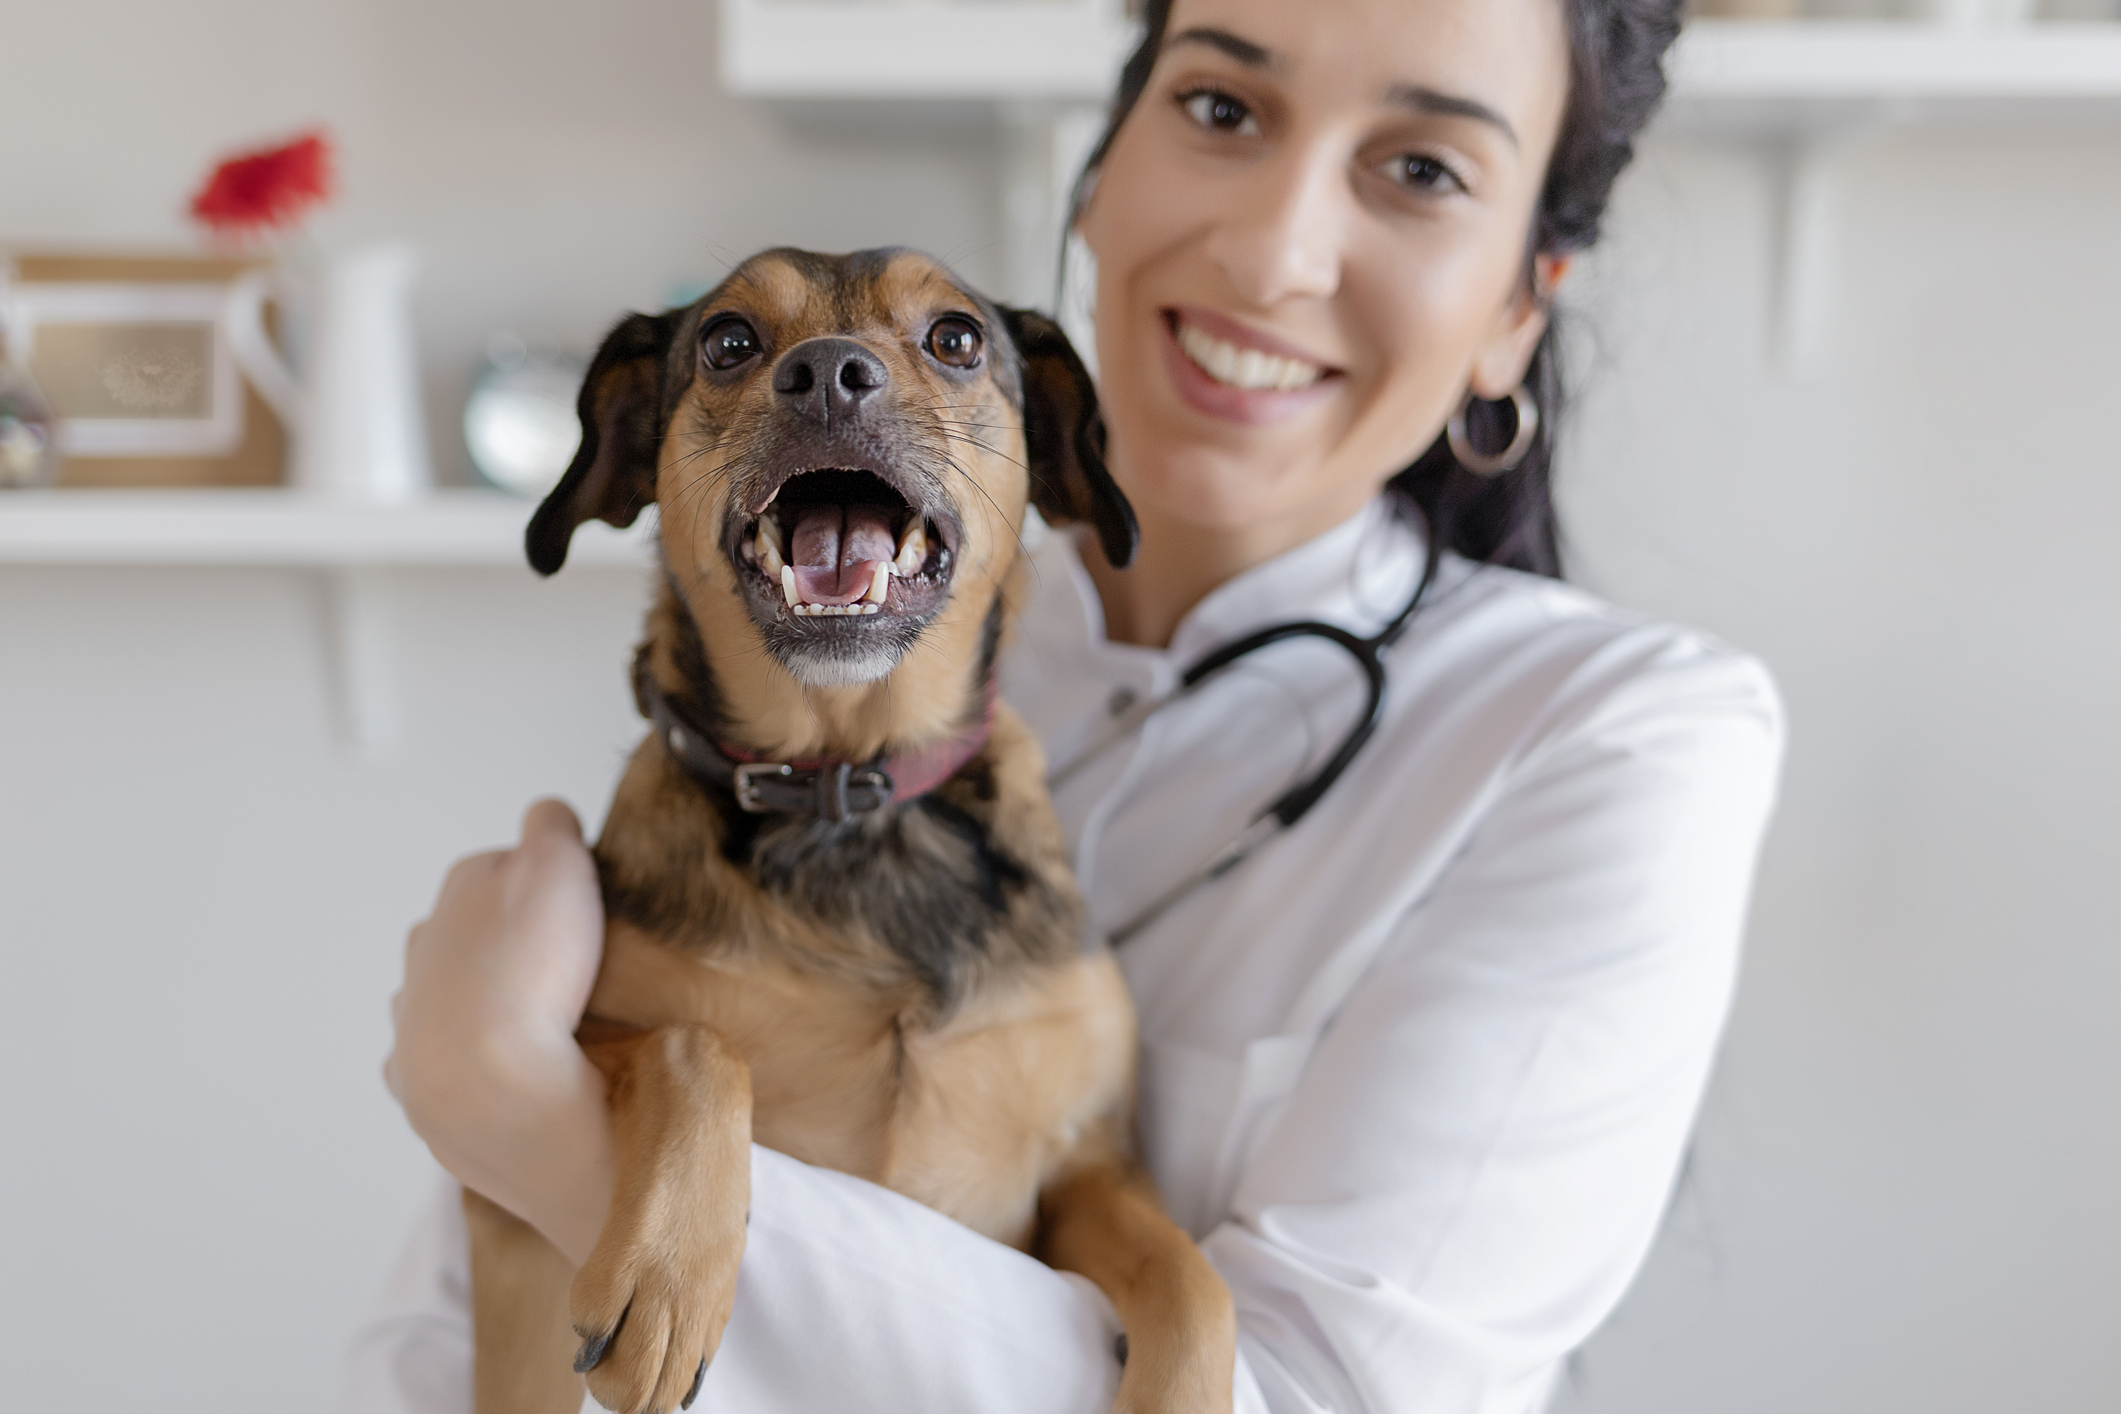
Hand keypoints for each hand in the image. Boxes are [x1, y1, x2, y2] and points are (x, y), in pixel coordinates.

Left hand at [386, 798, 615, 1262]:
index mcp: (459, 888)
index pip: (506, 865)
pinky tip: (511, 1072)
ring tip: (544, 1030)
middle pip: (470, 932)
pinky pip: (442, 1064)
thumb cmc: (532, 969)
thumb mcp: (558, 862)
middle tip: (567, 971)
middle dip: (508, 944)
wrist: (498, 1088)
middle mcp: (423, 948)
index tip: (582, 911)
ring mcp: (411, 1019)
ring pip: (450, 998)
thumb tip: (545, 815)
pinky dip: (470, 1062)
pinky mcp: (414, 1084)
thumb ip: (551, 826)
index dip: (548, 884)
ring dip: (484, 1005)